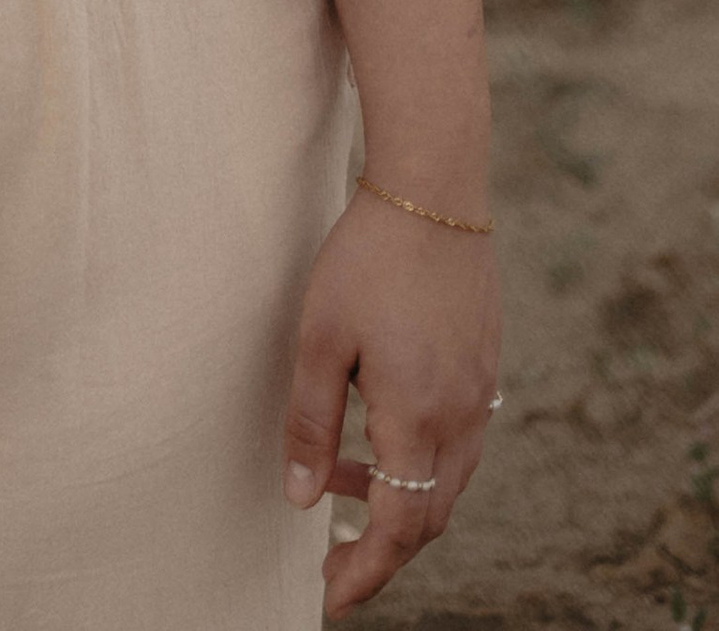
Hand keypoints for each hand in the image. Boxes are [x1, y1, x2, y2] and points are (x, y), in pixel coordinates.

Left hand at [283, 194, 499, 613]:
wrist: (433, 192)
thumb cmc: (366, 259)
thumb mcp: (319, 339)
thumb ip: (309, 423)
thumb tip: (299, 499)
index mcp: (419, 420)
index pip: (400, 529)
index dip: (367, 571)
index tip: (333, 598)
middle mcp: (462, 419)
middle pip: (428, 516)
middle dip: (381, 547)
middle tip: (332, 557)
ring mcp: (479, 394)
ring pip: (443, 481)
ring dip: (395, 498)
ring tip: (335, 483)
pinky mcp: (482, 367)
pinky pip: (454, 442)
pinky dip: (415, 460)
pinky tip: (373, 431)